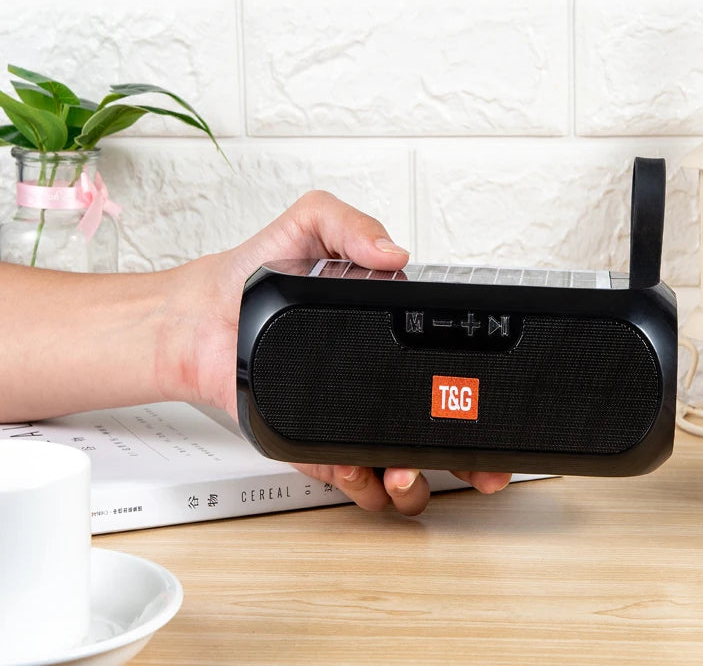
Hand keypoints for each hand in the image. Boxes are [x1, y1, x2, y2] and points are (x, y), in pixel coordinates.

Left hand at [187, 190, 512, 515]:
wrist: (203, 314)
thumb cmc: (256, 274)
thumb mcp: (310, 226)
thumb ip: (351, 225)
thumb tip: (395, 253)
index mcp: (389, 334)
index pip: (448, 368)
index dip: (476, 392)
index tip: (490, 404)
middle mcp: (378, 383)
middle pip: (440, 432)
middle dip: (468, 458)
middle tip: (475, 462)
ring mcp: (351, 419)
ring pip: (405, 469)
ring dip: (416, 480)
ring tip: (405, 470)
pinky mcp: (317, 447)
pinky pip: (353, 481)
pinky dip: (364, 486)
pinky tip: (358, 468)